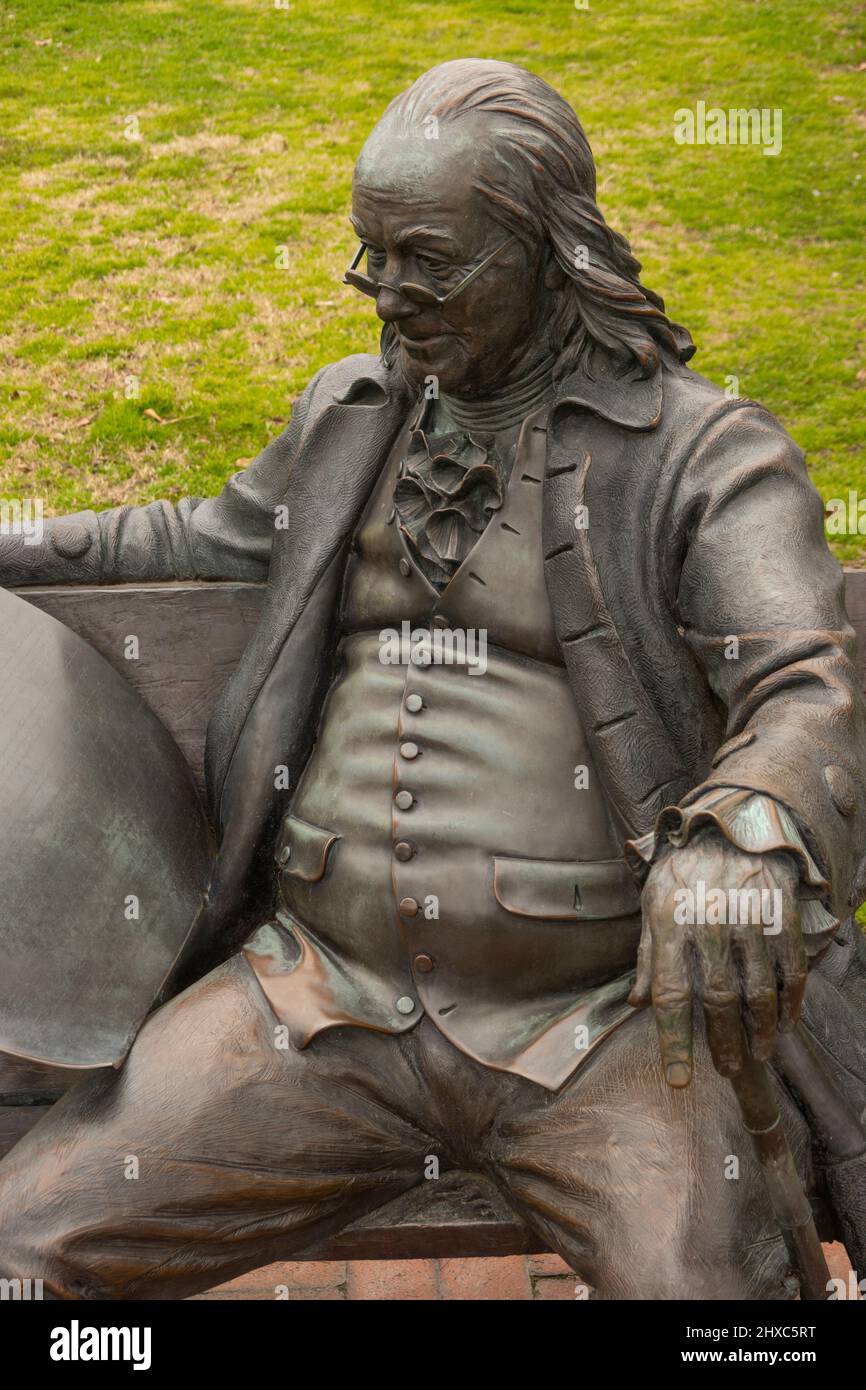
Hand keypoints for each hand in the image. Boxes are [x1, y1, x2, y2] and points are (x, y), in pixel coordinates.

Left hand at [628, 828, 806, 1086]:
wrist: (732, 825)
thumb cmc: (685, 871)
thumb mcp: (653, 904)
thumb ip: (648, 956)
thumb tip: (636, 1004)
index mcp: (670, 924)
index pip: (671, 995)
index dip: (675, 1042)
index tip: (679, 1079)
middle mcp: (709, 925)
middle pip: (718, 999)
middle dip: (723, 1043)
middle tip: (724, 1069)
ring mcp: (749, 921)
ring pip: (759, 992)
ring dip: (761, 1031)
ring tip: (758, 1054)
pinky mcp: (781, 918)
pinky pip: (789, 971)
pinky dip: (790, 1003)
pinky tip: (784, 1023)